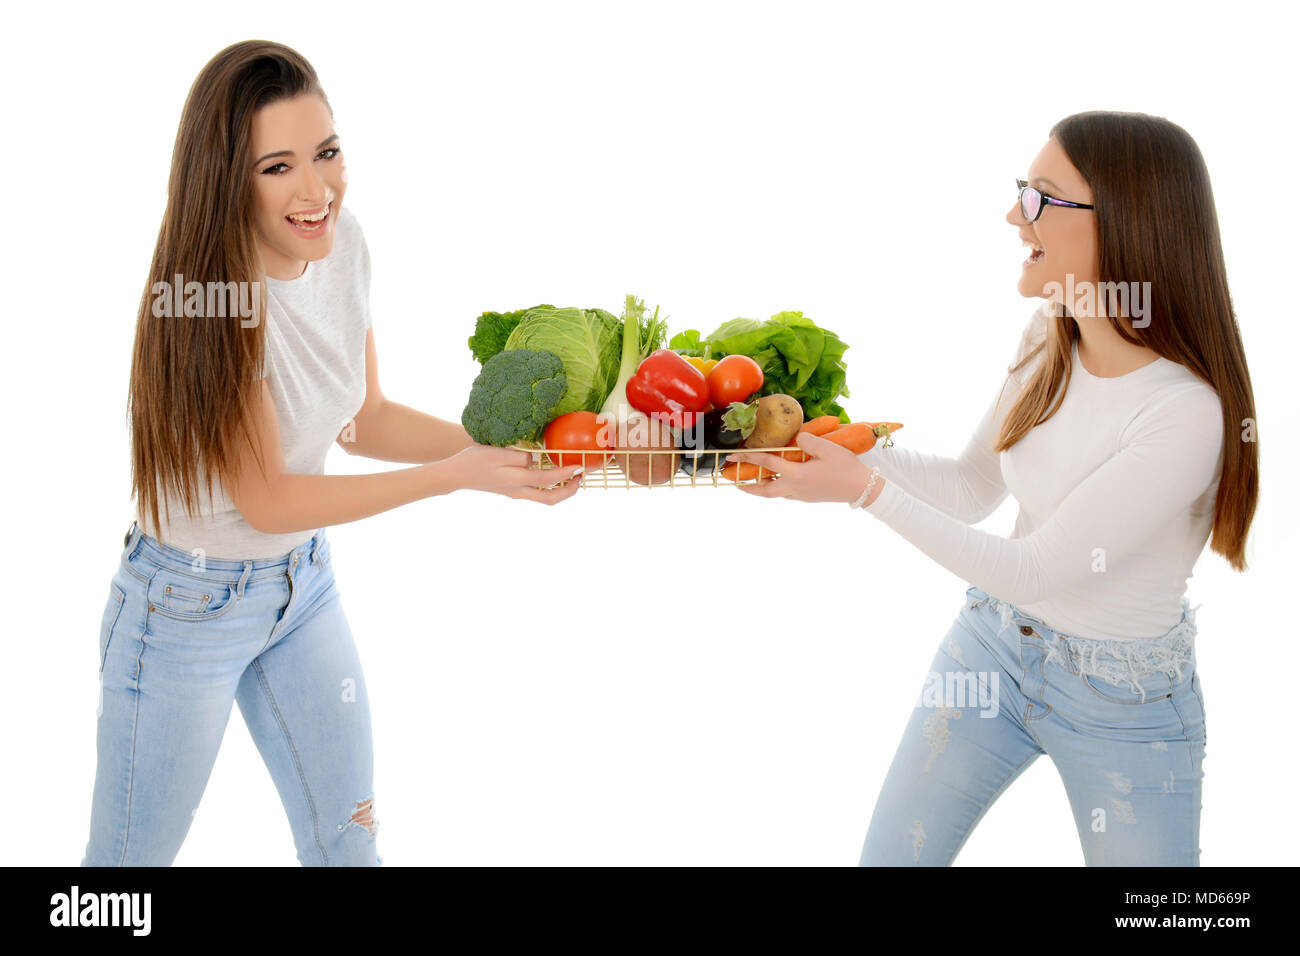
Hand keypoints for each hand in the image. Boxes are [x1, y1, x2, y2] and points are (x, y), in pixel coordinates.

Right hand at [448, 444, 583, 504]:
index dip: (567, 473)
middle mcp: (519, 491)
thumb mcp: (500, 452)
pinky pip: (536, 492)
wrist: (456, 475)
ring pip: (544, 497)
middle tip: (580, 477)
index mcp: (517, 481)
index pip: (549, 479)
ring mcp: (515, 493)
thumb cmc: (475, 460)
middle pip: (551, 498)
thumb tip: (538, 459)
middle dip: (569, 490)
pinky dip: (549, 485)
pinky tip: (550, 473)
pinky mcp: (511, 490)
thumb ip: (521, 456)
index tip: (580, 466)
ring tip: (570, 476)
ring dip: (561, 489)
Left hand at [725, 431, 880, 503]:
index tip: (733, 454)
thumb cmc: (846, 468)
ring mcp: (802, 495)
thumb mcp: (827, 448)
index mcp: (797, 475)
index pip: (767, 463)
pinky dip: (776, 487)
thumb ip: (807, 440)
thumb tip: (795, 438)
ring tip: (751, 482)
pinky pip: (786, 493)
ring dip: (761, 489)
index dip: (749, 457)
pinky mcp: (809, 498)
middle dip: (747, 487)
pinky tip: (778, 480)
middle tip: (734, 482)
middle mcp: (796, 488)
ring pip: (775, 494)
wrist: (863, 489)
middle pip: (765, 490)